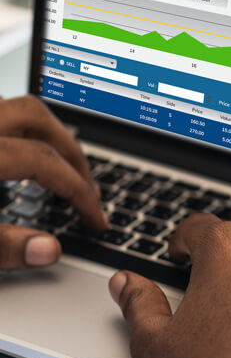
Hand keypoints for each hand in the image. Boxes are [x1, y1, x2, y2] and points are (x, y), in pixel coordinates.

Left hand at [0, 96, 106, 268]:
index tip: (94, 219)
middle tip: (87, 187)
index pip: (45, 163)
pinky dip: (16, 134)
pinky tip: (15, 160)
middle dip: (72, 152)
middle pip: (36, 118)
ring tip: (59, 167)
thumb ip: (1, 246)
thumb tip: (48, 249)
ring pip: (15, 108)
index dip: (78, 192)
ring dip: (45, 135)